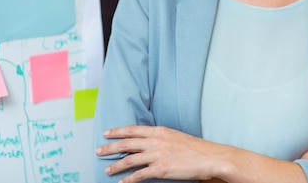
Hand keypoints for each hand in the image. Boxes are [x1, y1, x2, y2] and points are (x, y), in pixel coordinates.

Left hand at [96, 125, 218, 182]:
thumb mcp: (175, 136)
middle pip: (126, 143)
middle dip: (110, 148)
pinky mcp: (160, 169)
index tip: (106, 133)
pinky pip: (139, 175)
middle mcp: (156, 141)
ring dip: (116, 166)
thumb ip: (160, 138)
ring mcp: (157, 155)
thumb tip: (148, 142)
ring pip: (129, 160)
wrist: (208, 157)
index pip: (133, 130)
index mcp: (159, 131)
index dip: (117, 131)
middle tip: (98, 151)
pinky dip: (128, 180)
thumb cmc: (195, 148)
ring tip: (107, 170)